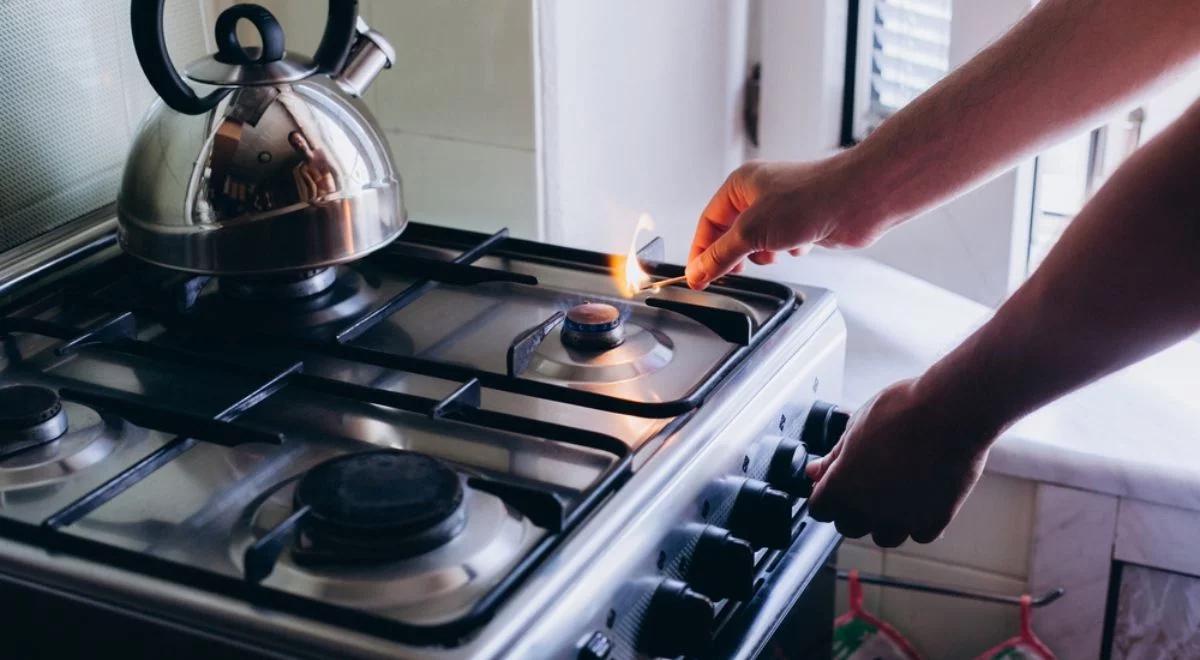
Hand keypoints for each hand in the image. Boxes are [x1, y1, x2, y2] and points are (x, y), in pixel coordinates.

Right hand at [685, 154, 879, 288]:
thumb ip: (720, 255)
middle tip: (730, 274)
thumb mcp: (752, 231)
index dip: (700, 251)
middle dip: (734, 255)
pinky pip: (781, 247)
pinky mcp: (802, 225)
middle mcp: (759, 194)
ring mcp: (782, 210)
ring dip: (763, 255)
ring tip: (774, 251)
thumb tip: (698, 272)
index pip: (708, 222)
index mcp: (740, 185)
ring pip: (756, 244)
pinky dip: (787, 252)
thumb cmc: (812, 197)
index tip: (697, 277)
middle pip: (730, 235)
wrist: (859, 200)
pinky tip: (799, 245)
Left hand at [803, 379, 996, 546]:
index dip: (825, 494)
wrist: (951, 411)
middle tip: (865, 483)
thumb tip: (816, 472)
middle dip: (851, 508)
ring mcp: (904, 518)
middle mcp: (870, 510)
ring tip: (894, 491)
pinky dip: (917, 522)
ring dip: (884, 520)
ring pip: (884, 537)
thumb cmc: (901, 410)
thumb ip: (834, 457)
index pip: (820, 509)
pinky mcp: (936, 519)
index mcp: (843, 486)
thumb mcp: (856, 426)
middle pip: (849, 526)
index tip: (833, 483)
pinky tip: (921, 496)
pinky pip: (919, 534)